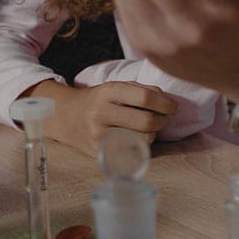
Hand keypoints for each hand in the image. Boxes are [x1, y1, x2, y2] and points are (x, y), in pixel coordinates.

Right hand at [23, 79, 179, 157]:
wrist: (64, 116)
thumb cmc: (98, 100)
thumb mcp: (115, 87)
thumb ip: (142, 90)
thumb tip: (167, 101)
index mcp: (108, 92)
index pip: (145, 97)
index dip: (165, 103)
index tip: (173, 108)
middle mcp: (101, 112)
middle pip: (145, 121)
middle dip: (163, 121)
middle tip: (165, 119)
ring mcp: (98, 134)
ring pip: (141, 139)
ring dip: (154, 134)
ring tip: (150, 128)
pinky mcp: (98, 151)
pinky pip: (130, 151)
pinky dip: (141, 146)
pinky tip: (140, 139)